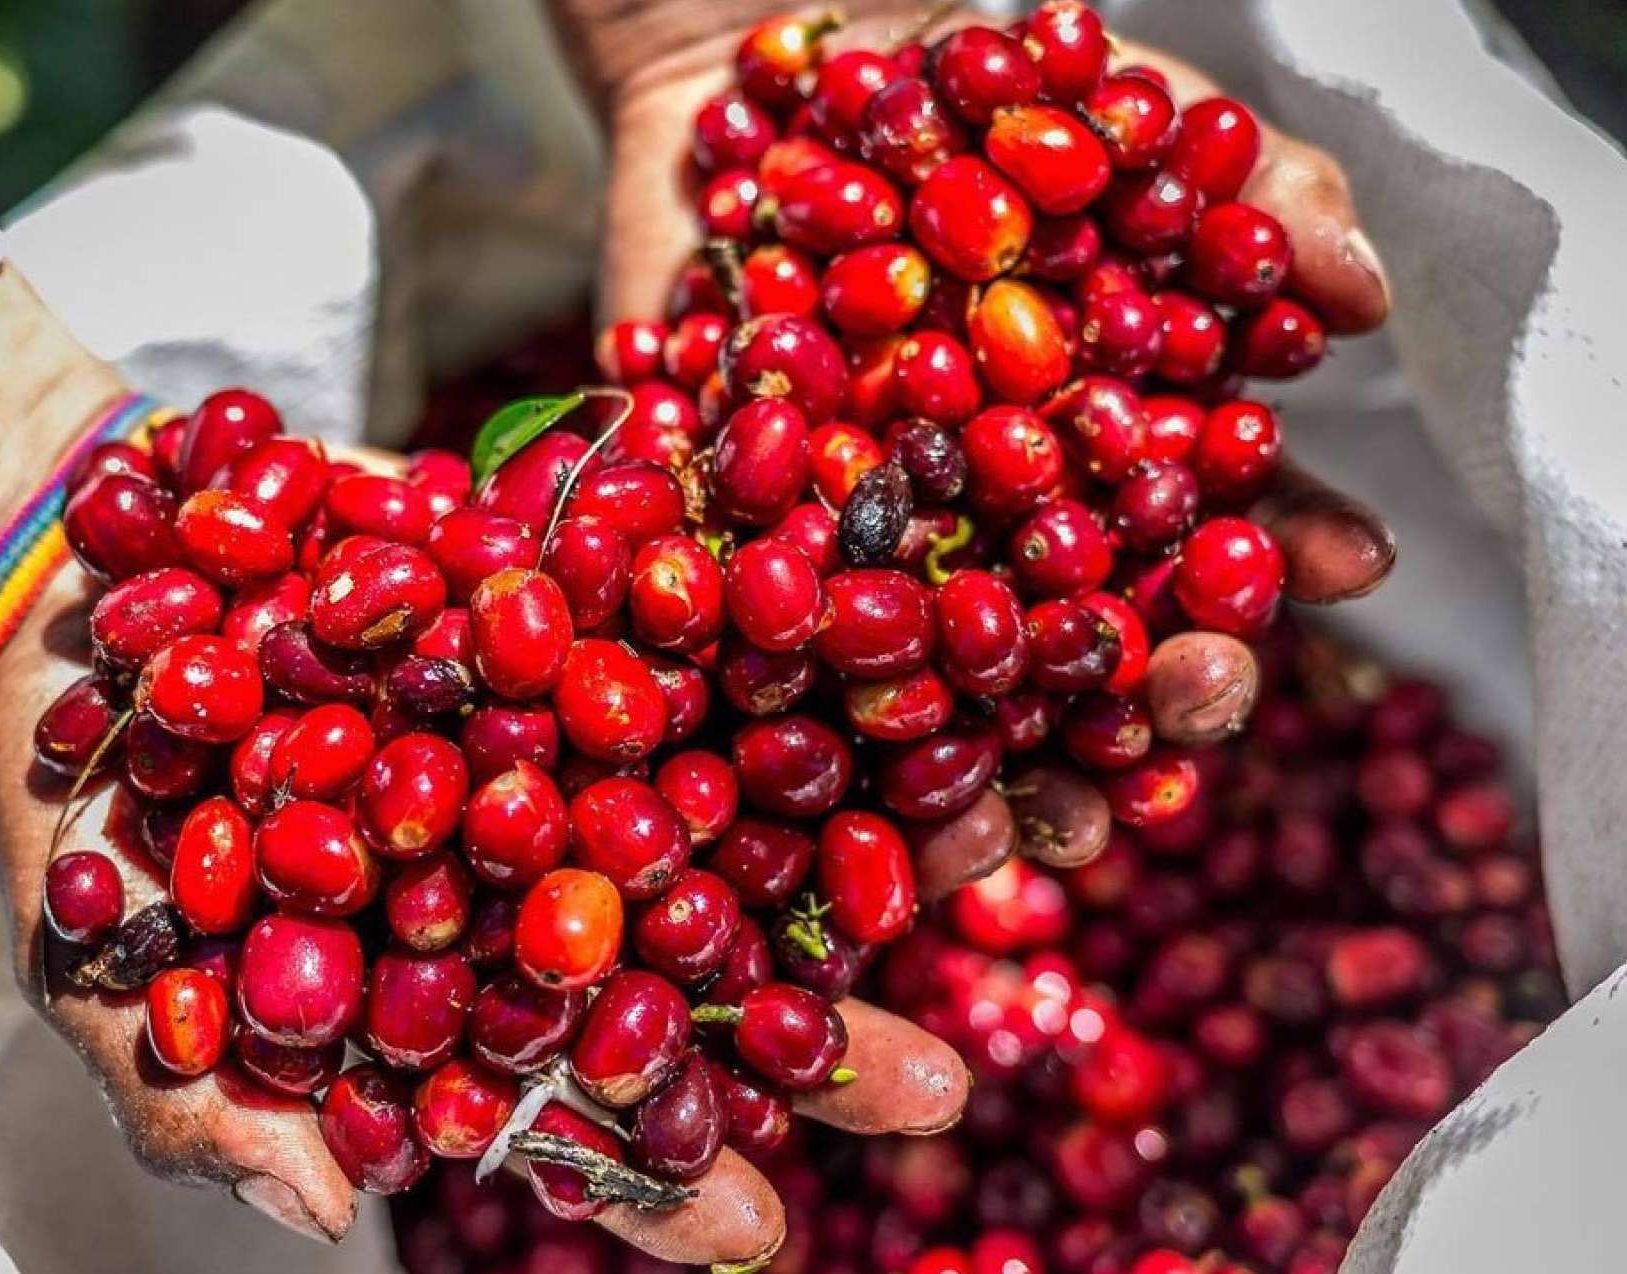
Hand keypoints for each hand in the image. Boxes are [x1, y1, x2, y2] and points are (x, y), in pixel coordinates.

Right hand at [0, 262, 966, 1264]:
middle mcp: (538, 876)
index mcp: (449, 990)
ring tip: (989, 850)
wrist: (76, 578)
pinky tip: (917, 654)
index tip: (758, 1226)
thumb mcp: (104, 967)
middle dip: (817, 1032)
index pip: (568, 1112)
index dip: (657, 1178)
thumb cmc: (83, 800)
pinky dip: (805, 639)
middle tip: (934, 1082)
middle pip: (697, 974)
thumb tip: (330, 1211)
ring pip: (741, 807)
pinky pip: (705, 634)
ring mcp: (571, 742)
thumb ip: (203, 1100)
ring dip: (864, 837)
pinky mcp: (578, 611)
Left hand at [561, 0, 1395, 878]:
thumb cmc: (967, 88)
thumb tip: (1359, 290)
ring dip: (968, 790)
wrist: (758, 63)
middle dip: (1130, 716)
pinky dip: (782, 737)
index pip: (1198, 561)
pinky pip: (756, 672)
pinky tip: (814, 785)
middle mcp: (988, 542)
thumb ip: (1242, 189)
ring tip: (998, 830)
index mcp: (1102, 472)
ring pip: (920, 716)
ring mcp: (858, 563)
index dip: (1267, 572)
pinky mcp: (728, 560)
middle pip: (1070, 673)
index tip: (1336, 576)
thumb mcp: (1114, 110)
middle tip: (1172, 724)